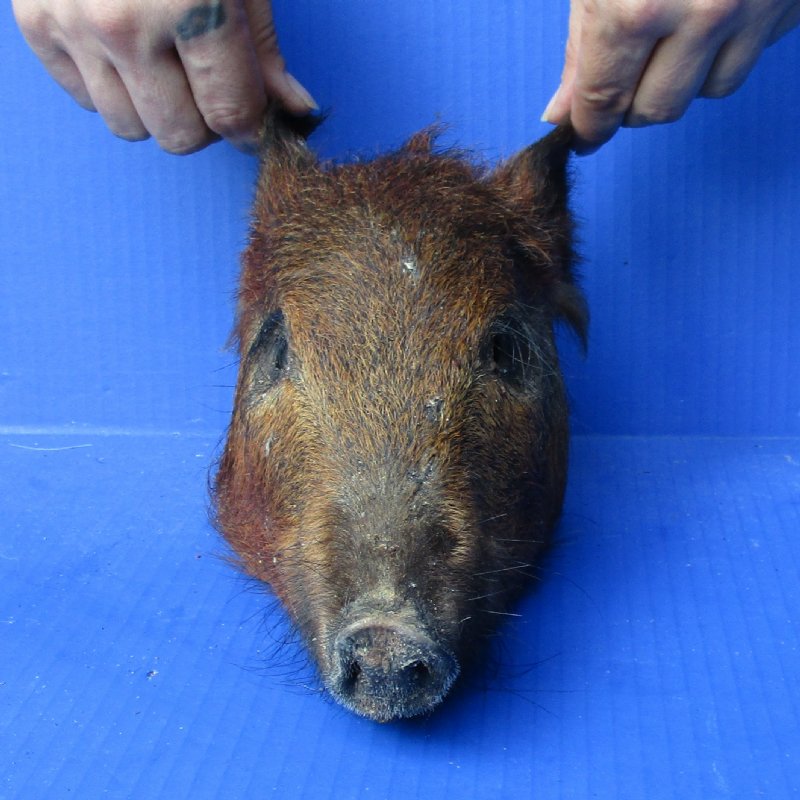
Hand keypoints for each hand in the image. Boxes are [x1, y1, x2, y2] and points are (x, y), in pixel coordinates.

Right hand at [12, 0, 317, 153]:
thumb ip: (263, 49)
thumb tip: (293, 112)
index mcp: (189, 3)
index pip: (230, 114)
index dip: (252, 127)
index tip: (255, 123)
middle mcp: (123, 23)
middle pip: (179, 135)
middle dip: (204, 120)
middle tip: (208, 81)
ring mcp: (72, 24)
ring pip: (129, 127)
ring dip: (156, 108)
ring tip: (164, 59)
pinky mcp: (35, 22)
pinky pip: (85, 101)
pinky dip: (110, 86)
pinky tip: (123, 46)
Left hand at [543, 0, 799, 152]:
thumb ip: (580, 46)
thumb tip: (562, 113)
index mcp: (638, 5)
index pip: (604, 101)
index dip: (588, 127)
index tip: (582, 134)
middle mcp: (704, 12)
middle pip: (658, 109)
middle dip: (630, 106)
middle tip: (620, 82)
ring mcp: (757, 4)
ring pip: (711, 89)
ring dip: (683, 79)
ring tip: (669, 36)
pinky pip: (754, 52)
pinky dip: (727, 47)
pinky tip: (713, 12)